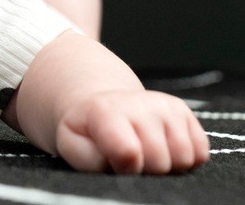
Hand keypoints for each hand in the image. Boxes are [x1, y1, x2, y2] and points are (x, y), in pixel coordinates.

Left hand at [55, 89, 208, 173]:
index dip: (126, 167)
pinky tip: (163, 148)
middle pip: (160, 161)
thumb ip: (89, 158)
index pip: (128, 151)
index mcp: (105, 111)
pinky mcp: (182, 110)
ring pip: (185, 157)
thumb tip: (120, 166)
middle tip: (130, 160)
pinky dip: (187, 158)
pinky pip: (201, 151)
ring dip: (168, 165)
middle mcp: (137, 103)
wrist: (101, 103)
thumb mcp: (73, 144)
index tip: (118, 165)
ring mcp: (163, 105)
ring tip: (145, 154)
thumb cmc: (87, 131)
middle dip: (147, 169)